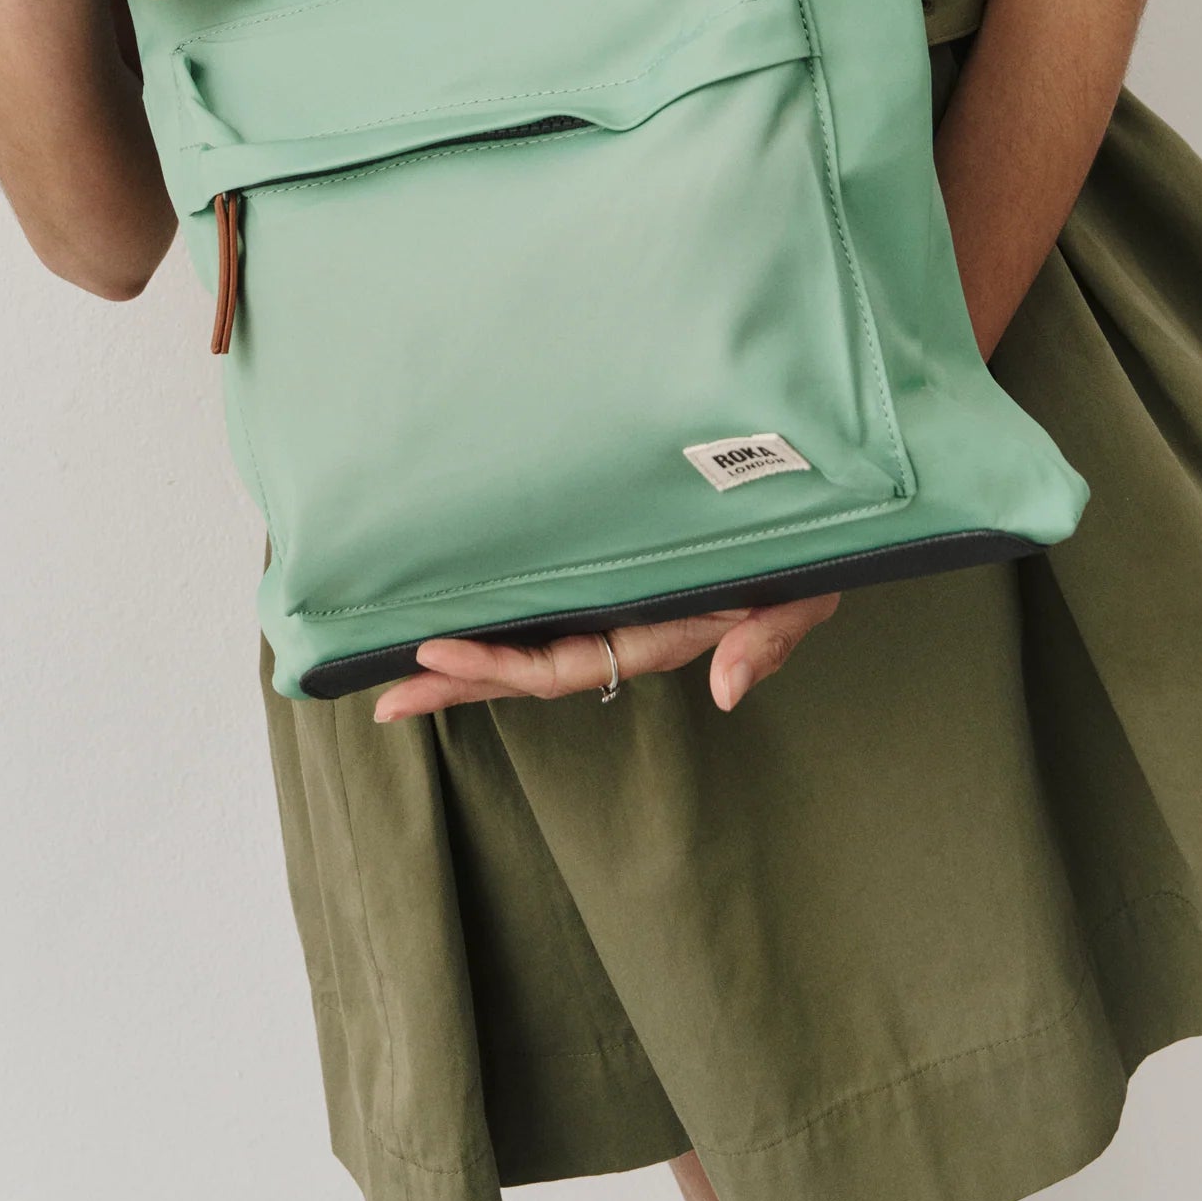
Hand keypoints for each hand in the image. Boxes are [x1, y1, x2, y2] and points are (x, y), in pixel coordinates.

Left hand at [371, 592, 842, 721]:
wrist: (818, 506)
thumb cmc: (809, 548)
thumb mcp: (802, 595)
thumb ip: (767, 640)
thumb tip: (728, 692)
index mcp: (657, 633)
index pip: (561, 664)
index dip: (494, 666)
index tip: (429, 655)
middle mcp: (626, 627)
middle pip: (527, 669)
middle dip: (457, 683)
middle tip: (382, 694)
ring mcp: (618, 605)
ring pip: (530, 643)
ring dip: (467, 662)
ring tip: (395, 669)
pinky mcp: (616, 576)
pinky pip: (548, 607)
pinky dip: (499, 621)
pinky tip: (456, 620)